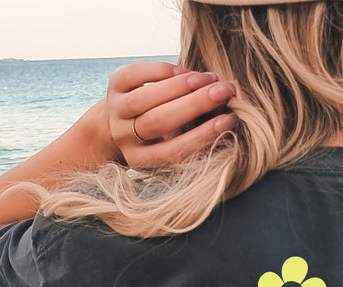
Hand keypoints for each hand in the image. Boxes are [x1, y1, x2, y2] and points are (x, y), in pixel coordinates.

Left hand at [101, 60, 236, 169]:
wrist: (117, 122)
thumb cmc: (157, 136)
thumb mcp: (170, 145)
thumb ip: (191, 135)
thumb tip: (227, 115)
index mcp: (141, 159)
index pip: (173, 151)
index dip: (201, 136)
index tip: (228, 121)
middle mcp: (125, 137)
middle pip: (159, 121)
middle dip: (194, 104)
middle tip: (223, 92)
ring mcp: (116, 110)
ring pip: (147, 97)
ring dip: (181, 85)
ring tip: (208, 79)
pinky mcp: (113, 85)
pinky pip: (137, 74)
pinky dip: (164, 70)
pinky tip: (185, 71)